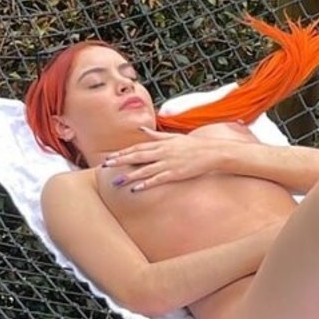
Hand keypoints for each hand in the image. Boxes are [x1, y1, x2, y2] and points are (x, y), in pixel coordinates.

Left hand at [101, 129, 229, 191]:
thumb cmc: (193, 145)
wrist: (213, 152)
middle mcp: (162, 152)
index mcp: (161, 143)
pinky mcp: (176, 173)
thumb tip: (141, 129)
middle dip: (120, 161)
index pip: (138, 147)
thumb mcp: (173, 137)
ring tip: (116, 182)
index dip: (123, 152)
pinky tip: (136, 189)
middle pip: (137, 156)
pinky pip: (158, 179)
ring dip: (130, 176)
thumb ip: (156, 135)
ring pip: (145, 170)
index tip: (110, 157)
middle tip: (105, 165)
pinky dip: (147, 184)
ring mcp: (169, 163)